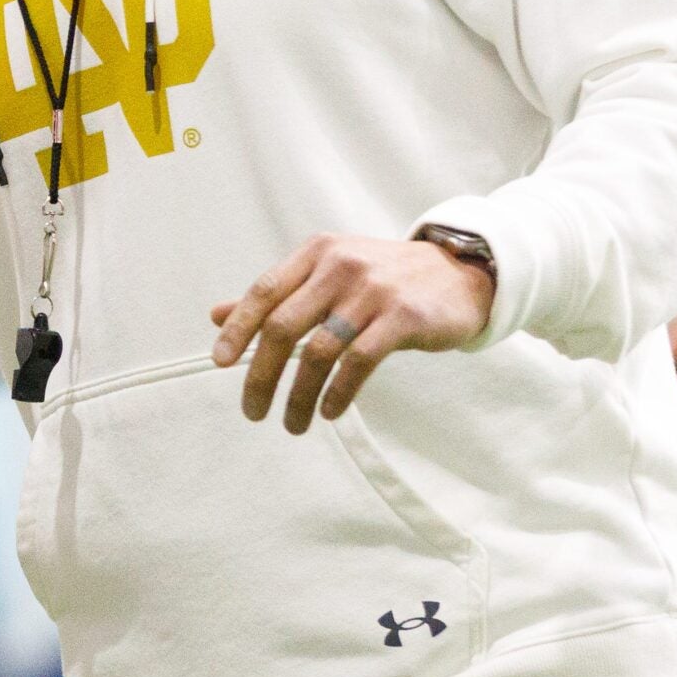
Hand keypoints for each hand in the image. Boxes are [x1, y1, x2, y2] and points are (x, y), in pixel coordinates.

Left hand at [211, 235, 493, 432]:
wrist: (460, 273)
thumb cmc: (383, 279)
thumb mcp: (328, 273)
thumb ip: (277, 295)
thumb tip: (216, 315)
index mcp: (316, 253)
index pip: (264, 291)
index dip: (238, 328)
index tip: (221, 363)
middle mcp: (340, 266)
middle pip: (284, 326)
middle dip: (261, 374)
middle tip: (252, 410)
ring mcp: (372, 291)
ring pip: (319, 351)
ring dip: (298, 395)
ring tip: (292, 424)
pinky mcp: (403, 317)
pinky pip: (358, 362)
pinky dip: (337, 393)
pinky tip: (328, 411)